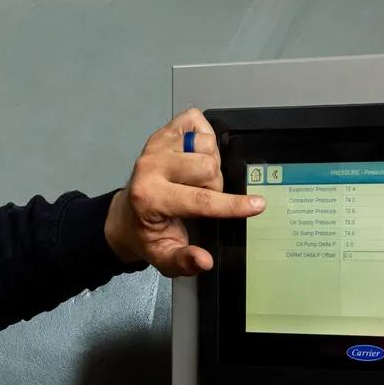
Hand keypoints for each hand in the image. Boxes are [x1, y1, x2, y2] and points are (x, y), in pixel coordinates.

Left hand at [105, 108, 265, 275]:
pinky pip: (198, 122)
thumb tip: (204, 261)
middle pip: (209, 168)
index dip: (233, 205)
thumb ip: (184, 262)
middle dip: (215, 186)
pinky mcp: (162, 130)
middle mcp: (150, 166)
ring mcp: (156, 144)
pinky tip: (193, 157)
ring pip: (207, 145)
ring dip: (209, 163)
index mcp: (149, 198)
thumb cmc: (148, 234)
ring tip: (196, 179)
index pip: (201, 200)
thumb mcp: (163, 257)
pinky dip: (203, 138)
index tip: (257, 206)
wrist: (126, 214)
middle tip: (201, 198)